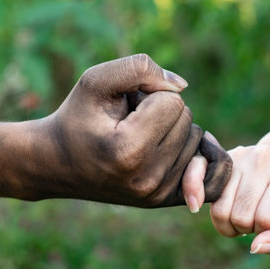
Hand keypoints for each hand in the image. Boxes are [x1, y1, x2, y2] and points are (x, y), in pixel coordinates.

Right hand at [28, 54, 230, 206]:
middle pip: (187, 122)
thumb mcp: (96, 80)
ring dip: (172, 132)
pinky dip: (203, 158)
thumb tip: (181, 86)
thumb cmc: (78, 118)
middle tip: (130, 122)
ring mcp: (157, 194)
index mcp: (129, 151)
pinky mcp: (164, 200)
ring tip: (138, 137)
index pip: (173, 103)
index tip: (125, 106)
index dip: (149, 95)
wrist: (58, 164)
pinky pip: (211, 178)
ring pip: (195, 141)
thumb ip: (139, 68)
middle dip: (162, 113)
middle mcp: (147, 179)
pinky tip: (180, 148)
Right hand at [183, 143, 269, 255]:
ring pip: (220, 210)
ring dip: (229, 222)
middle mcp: (261, 158)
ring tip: (241, 211)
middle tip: (257, 215)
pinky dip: (192, 189)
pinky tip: (195, 204)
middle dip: (248, 227)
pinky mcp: (218, 157)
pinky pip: (195, 172)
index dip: (268, 230)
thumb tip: (255, 247)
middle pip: (241, 217)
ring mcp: (238, 155)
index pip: (267, 220)